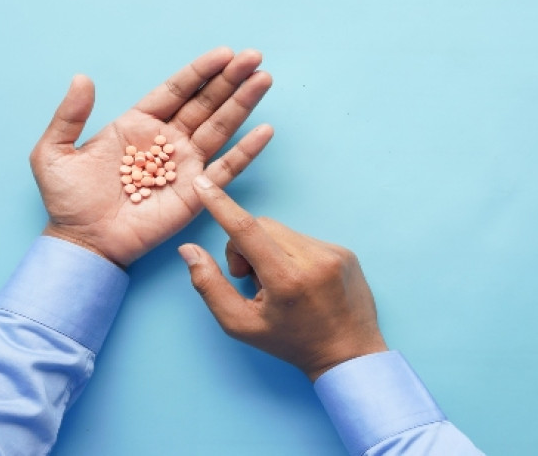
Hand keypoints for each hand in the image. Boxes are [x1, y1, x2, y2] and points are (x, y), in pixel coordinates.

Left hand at [31, 47, 272, 266]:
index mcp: (138, 126)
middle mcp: (166, 141)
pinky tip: (264, 130)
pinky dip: (246, 151)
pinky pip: (225, 169)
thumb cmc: (67, 201)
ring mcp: (184, 166)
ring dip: (242, 104)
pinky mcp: (195, 193)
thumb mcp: (54, 152)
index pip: (176, 91)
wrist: (81, 242)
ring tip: (264, 79)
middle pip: (205, 103)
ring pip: (219, 127)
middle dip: (230, 80)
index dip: (200, 72)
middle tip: (254, 57)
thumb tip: (82, 78)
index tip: (224, 53)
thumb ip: (69, 115)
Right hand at [178, 175, 387, 380]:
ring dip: (269, 250)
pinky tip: (300, 282)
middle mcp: (313, 259)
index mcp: (286, 279)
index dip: (220, 204)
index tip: (202, 183)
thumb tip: (188, 250)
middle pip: (260, 226)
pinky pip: (303, 238)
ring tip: (279, 284)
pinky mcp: (344, 251)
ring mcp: (333, 252)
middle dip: (245, 246)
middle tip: (249, 278)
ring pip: (281, 231)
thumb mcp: (241, 324)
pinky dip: (292, 254)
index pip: (246, 229)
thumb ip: (209, 285)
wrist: (348, 354)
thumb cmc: (291, 343)